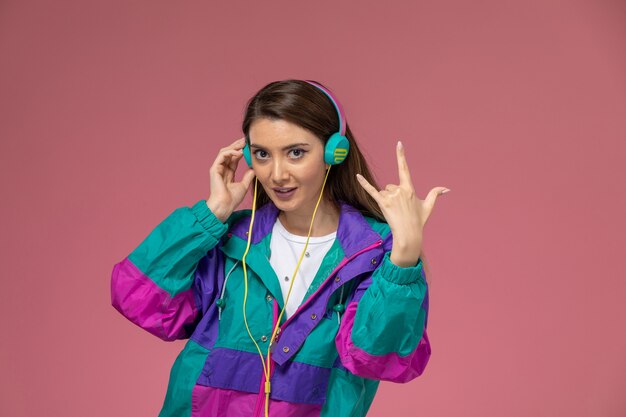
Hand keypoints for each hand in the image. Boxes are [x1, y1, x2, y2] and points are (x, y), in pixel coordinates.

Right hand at [206, 137, 255, 222]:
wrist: (224, 206)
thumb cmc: (232, 199)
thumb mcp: (244, 185)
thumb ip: (248, 176)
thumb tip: (253, 169)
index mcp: (228, 173)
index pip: (234, 158)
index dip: (242, 151)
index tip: (250, 146)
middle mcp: (222, 169)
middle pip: (229, 153)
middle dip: (237, 145)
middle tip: (246, 140)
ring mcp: (217, 169)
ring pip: (224, 152)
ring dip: (234, 146)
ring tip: (243, 143)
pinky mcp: (214, 169)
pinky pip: (221, 156)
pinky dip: (230, 152)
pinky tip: (238, 152)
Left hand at [356, 141, 449, 266]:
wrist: (409, 234)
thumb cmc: (418, 221)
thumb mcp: (428, 206)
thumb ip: (435, 194)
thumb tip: (447, 189)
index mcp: (410, 188)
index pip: (404, 168)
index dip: (401, 155)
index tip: (398, 144)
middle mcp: (400, 190)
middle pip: (391, 185)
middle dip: (393, 195)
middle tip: (399, 208)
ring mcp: (390, 197)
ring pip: (384, 191)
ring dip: (387, 200)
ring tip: (394, 211)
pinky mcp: (382, 203)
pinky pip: (371, 191)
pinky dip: (364, 183)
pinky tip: (357, 176)